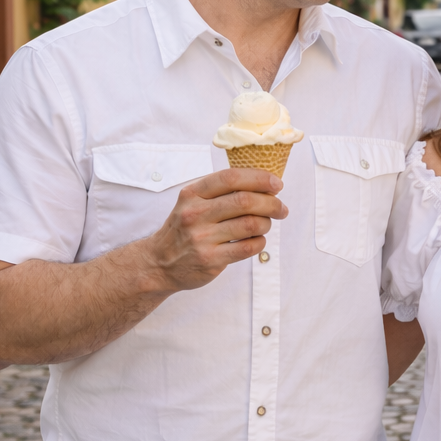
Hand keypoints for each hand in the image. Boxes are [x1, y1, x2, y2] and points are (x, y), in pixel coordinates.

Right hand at [138, 168, 287, 291]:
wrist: (158, 263)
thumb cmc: (183, 229)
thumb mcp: (191, 202)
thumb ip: (219, 191)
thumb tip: (263, 182)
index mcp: (192, 194)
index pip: (230, 177)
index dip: (258, 178)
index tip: (276, 183)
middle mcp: (195, 214)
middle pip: (245, 201)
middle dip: (271, 203)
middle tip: (281, 208)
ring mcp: (202, 238)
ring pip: (251, 224)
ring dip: (267, 223)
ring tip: (266, 224)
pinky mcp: (211, 259)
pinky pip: (248, 247)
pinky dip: (260, 242)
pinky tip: (257, 240)